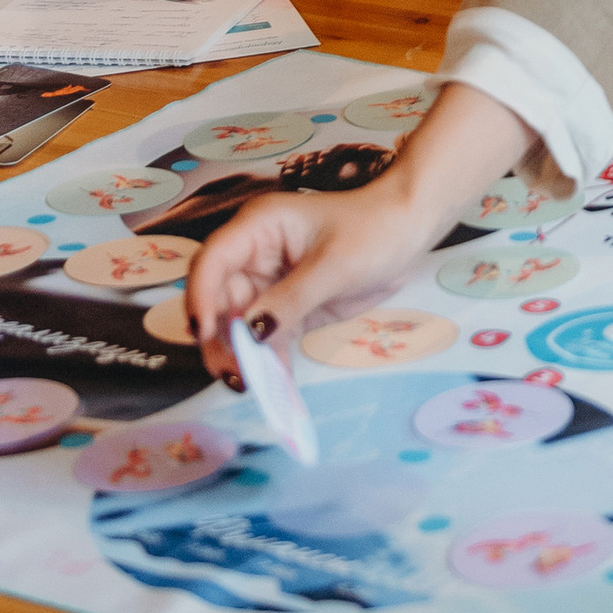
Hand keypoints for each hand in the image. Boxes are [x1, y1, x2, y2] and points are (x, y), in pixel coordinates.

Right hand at [184, 83, 536, 357]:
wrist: (411, 230)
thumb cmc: (375, 230)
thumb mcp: (334, 265)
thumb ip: (290, 299)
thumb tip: (249, 333)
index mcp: (258, 227)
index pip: (212, 261)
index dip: (200, 297)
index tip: (206, 335)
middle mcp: (254, 254)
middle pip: (219, 300)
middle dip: (221, 338)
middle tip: (234, 374)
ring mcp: (269, 281)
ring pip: (238, 324)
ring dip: (241, 355)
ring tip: (251, 385)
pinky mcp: (287, 305)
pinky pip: (267, 335)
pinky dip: (267, 359)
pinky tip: (273, 383)